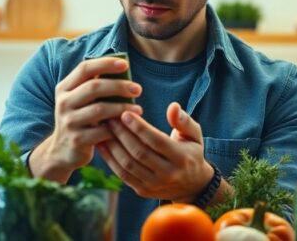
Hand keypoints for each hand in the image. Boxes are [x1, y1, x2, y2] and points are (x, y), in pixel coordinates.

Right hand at [30, 56, 142, 182]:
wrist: (62, 151)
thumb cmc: (79, 119)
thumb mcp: (79, 101)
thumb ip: (94, 86)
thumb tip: (123, 70)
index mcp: (64, 88)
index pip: (84, 68)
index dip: (105, 64)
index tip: (125, 64)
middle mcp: (63, 103)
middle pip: (94, 87)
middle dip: (119, 86)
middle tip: (137, 89)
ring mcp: (69, 122)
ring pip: (100, 109)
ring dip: (122, 108)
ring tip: (138, 109)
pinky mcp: (77, 140)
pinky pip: (103, 131)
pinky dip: (118, 128)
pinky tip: (128, 127)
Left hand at [97, 101, 212, 202]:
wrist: (193, 185)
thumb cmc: (191, 152)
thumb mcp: (194, 135)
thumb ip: (184, 120)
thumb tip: (173, 107)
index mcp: (181, 157)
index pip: (156, 141)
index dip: (139, 127)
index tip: (125, 113)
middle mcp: (168, 173)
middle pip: (139, 153)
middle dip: (122, 134)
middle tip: (110, 118)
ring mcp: (154, 184)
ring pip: (128, 165)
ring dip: (113, 146)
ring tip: (104, 129)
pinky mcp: (142, 190)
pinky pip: (123, 175)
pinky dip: (110, 160)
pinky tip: (102, 144)